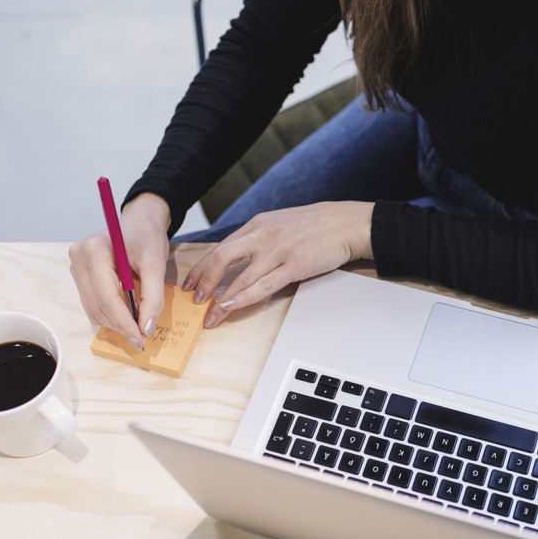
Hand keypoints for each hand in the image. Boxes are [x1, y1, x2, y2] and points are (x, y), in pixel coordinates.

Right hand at [68, 192, 171, 349]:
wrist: (140, 221)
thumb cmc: (148, 237)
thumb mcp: (156, 265)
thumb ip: (153, 297)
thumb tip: (145, 329)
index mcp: (95, 250)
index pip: (106, 296)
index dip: (123, 322)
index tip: (140, 339)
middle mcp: (78, 258)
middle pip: (96, 305)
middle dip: (120, 325)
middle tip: (142, 337)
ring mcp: (76, 267)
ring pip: (93, 308)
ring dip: (115, 322)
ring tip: (137, 325)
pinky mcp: (80, 275)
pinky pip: (92, 304)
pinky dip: (110, 314)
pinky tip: (127, 314)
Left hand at [183, 201, 373, 327]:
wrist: (346, 223)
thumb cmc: (316, 226)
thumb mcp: (280, 223)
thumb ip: (259, 238)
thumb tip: (239, 258)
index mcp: (258, 224)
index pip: (221, 247)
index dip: (202, 267)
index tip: (191, 283)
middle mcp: (263, 235)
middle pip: (223, 258)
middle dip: (204, 281)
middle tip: (195, 299)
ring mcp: (278, 250)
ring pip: (241, 277)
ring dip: (223, 299)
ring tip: (211, 315)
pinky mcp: (294, 265)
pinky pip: (264, 285)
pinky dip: (244, 298)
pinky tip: (232, 307)